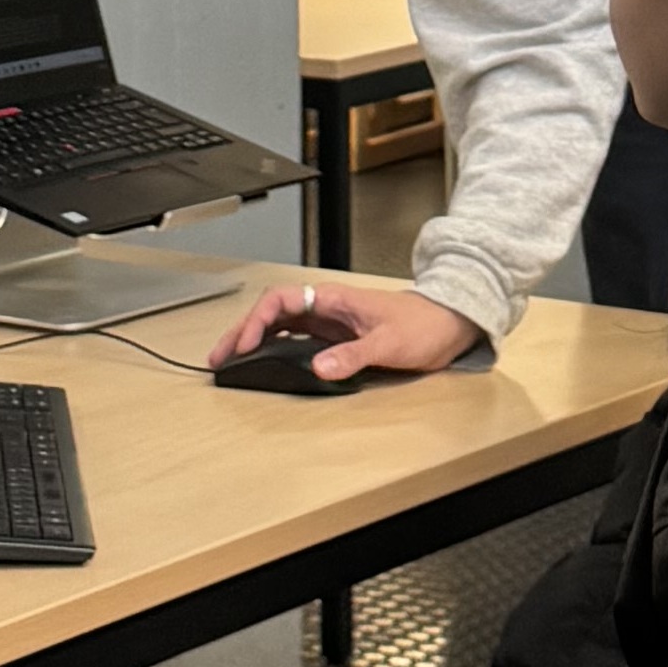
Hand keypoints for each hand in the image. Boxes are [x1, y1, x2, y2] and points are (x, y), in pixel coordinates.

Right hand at [221, 273, 481, 386]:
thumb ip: (354, 355)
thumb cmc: (423, 325)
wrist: (447, 323)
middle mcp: (326, 308)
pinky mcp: (335, 337)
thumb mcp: (389, 343)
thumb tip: (320, 367)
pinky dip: (273, 348)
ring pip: (279, 325)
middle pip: (272, 313)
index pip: (282, 301)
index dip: (259, 321)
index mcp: (333, 299)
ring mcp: (329, 323)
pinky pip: (294, 339)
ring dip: (254, 340)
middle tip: (219, 355)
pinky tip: (263, 361)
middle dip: (243, 331)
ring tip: (231, 360)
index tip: (247, 345)